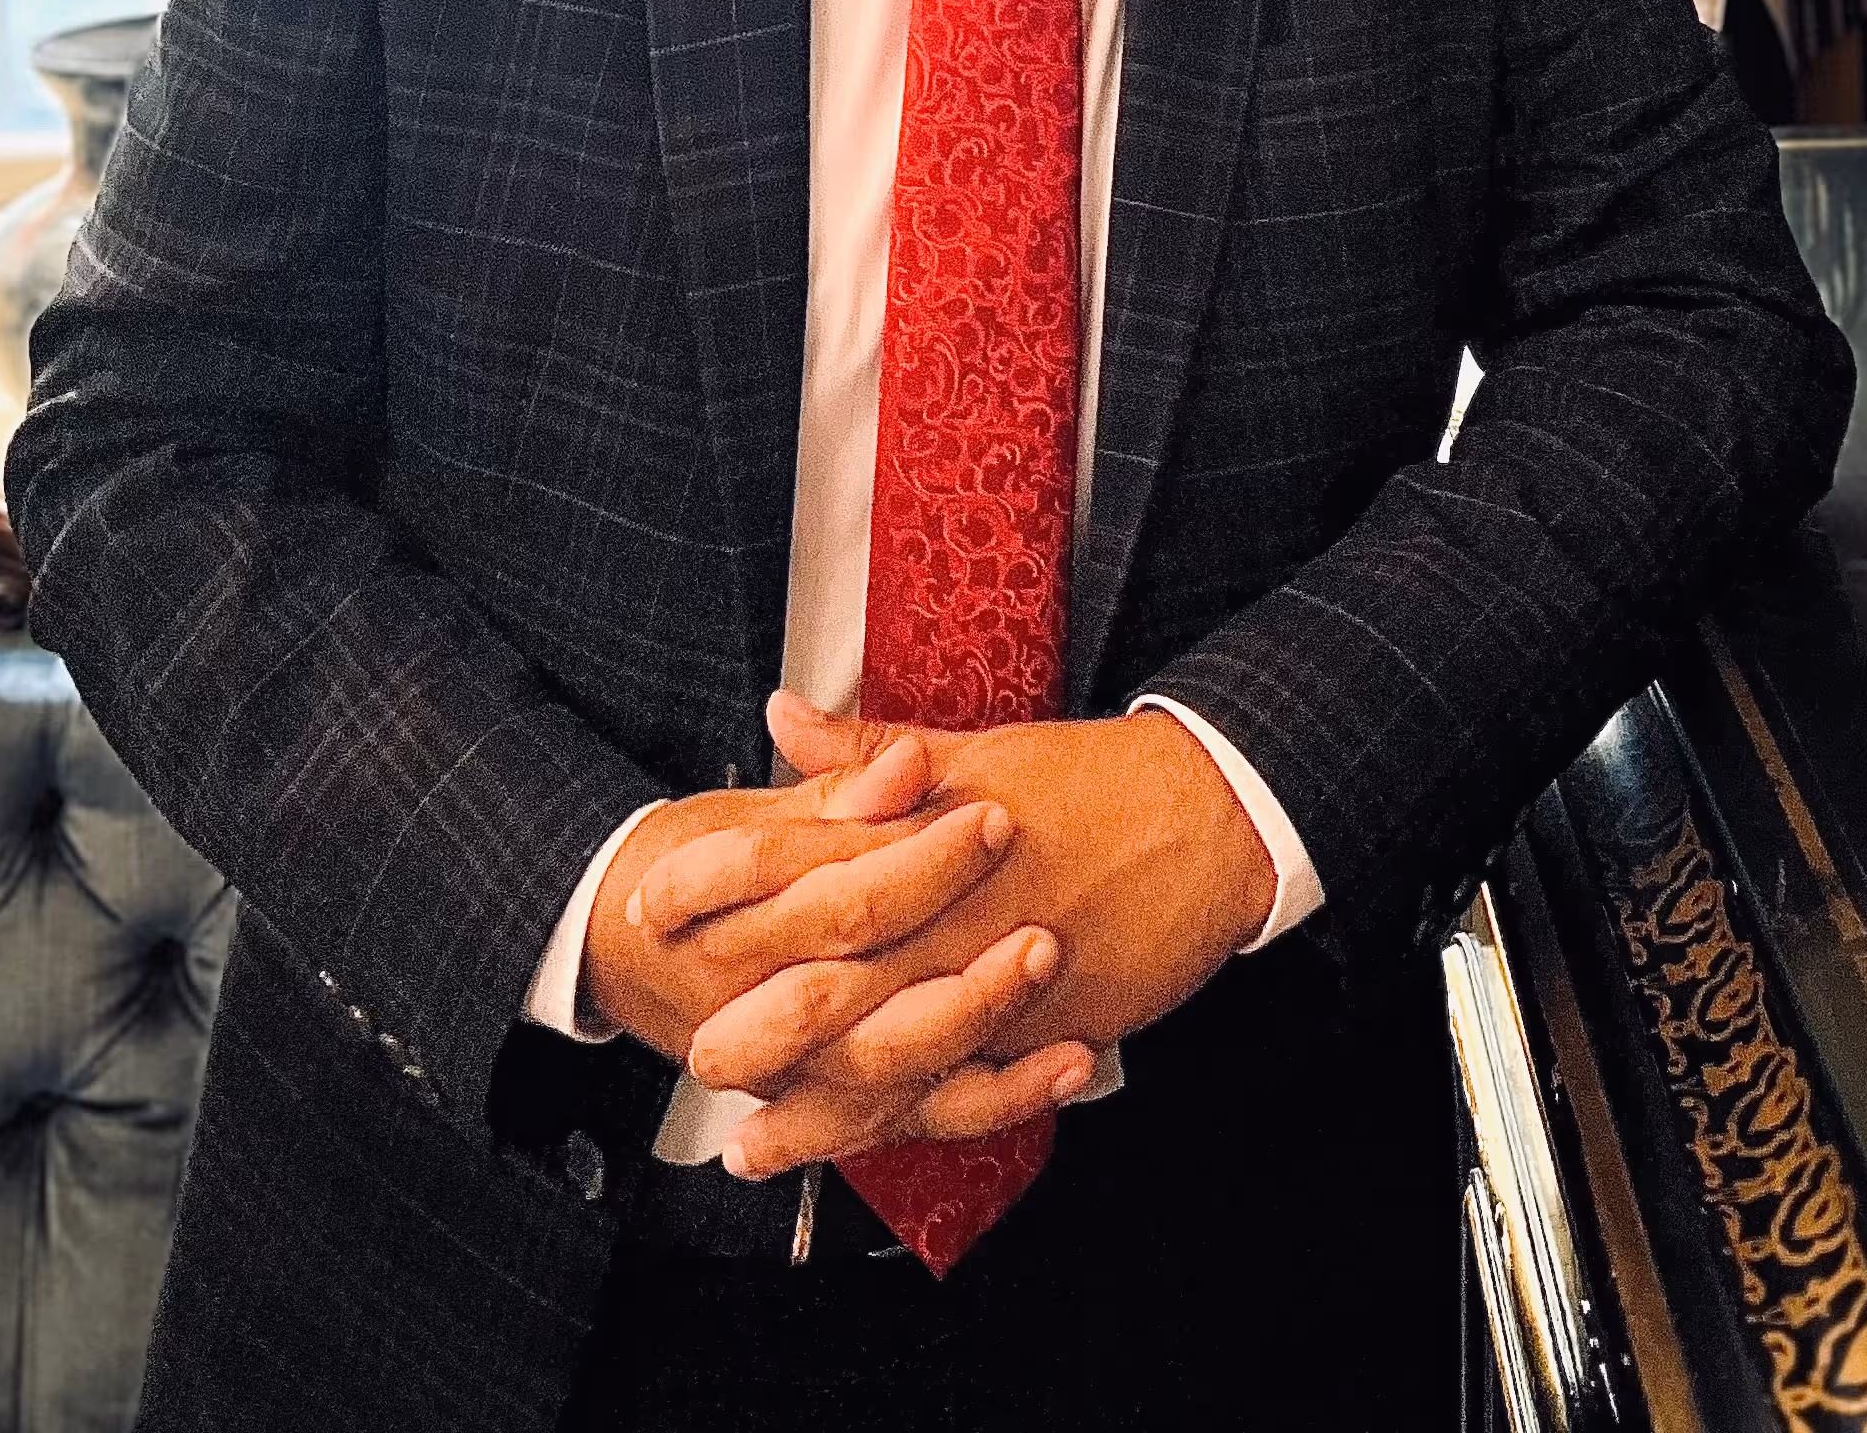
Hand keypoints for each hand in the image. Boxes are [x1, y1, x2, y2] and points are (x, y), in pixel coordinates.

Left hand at [658, 693, 1277, 1176]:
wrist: (1208, 817)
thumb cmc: (1093, 777)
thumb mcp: (977, 748)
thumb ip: (868, 752)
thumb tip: (781, 717)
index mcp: (927, 827)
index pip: (799, 852)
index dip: (722, 881)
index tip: (659, 897)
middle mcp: (951, 905)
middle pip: (831, 971)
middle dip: (754, 1016)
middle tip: (690, 1045)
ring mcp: (995, 972)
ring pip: (889, 1053)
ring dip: (813, 1103)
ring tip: (749, 1139)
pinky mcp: (1042, 1025)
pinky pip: (962, 1091)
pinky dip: (907, 1125)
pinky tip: (866, 1149)